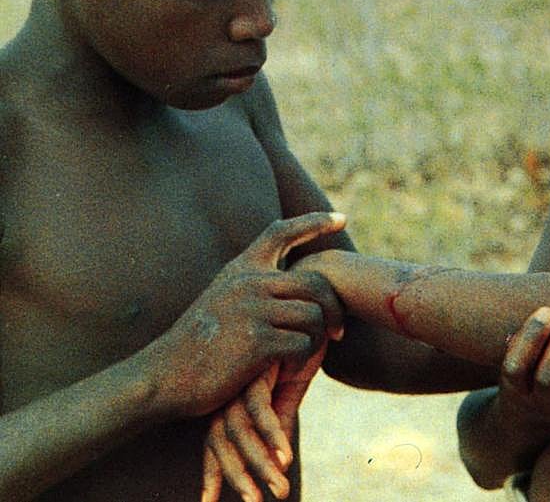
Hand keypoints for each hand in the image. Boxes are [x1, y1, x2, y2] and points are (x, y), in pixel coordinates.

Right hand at [141, 212, 344, 418]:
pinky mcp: (257, 342)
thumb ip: (251, 285)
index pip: (281, 232)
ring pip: (314, 315)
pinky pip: (302, 345)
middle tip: (338, 331)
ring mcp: (253, 310)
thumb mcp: (221, 298)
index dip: (314, 222)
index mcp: (241, 268)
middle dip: (335, 307)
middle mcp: (249, 282)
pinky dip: (303, 360)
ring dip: (318, 339)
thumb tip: (288, 282)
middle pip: (315, 281)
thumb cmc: (198, 343)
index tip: (340, 219)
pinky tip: (289, 371)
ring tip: (307, 355)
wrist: (163, 376)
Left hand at [202, 340, 329, 501]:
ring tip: (278, 492)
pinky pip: (262, 405)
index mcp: (231, 387)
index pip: (215, 437)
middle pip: (221, 438)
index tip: (208, 501)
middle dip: (237, 475)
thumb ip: (278, 412)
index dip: (213, 470)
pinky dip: (273, 434)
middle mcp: (231, 381)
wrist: (307, 293)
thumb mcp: (288, 384)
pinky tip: (285, 454)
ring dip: (260, 464)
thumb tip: (277, 456)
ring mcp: (242, 371)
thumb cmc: (299, 335)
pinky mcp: (260, 361)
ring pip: (241, 428)